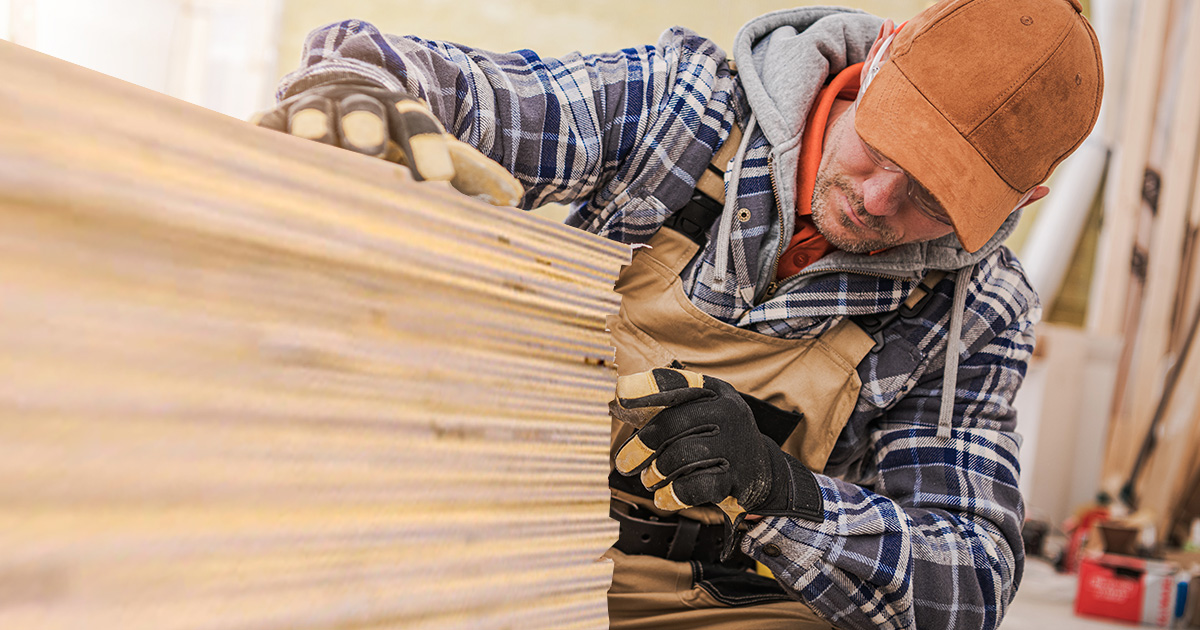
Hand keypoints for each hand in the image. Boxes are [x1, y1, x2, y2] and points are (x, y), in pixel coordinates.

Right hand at [254, 81, 522, 205]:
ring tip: (315, 143)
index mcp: (404, 115)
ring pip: (314, 114)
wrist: (343, 102)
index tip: (438, 179)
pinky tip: (260, 146)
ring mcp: (316, 111)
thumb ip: (472, 173)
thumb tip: (514, 199)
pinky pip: (266, 127)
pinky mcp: (276, 123)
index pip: (420, 127)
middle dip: (369, 127)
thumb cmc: (398, 144)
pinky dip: (264, 135)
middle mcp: (360, 107)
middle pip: (366, 113)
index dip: (428, 150)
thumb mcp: (433, 152)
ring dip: (316, 125)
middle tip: (372, 149)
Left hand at [610, 368, 823, 559]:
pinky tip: (664, 498)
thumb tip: (618, 403)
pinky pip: (695, 486)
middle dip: (642, 445)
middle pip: (672, 424)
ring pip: (680, 456)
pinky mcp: (738, 478)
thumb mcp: (701, 414)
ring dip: (656, 472)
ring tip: (649, 479)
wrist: (761, 471)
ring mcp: (735, 445)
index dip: (648, 387)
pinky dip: (673, 494)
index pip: (678, 383)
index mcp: (715, 392)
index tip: (621, 394)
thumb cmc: (717, 438)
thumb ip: (666, 408)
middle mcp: (728, 412)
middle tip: (625, 464)